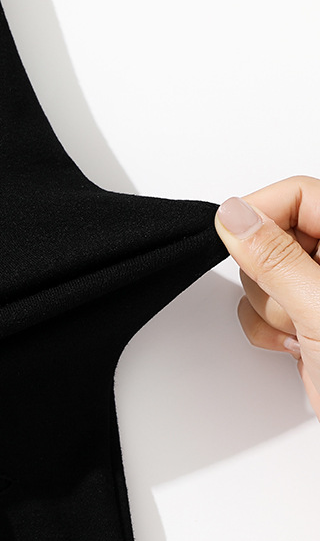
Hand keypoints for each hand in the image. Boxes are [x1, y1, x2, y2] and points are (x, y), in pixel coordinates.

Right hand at [215, 175, 319, 418]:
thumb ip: (275, 257)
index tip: (240, 243)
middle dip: (269, 278)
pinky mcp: (306, 319)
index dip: (261, 216)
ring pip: (262, 277)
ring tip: (306, 332)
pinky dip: (268, 331)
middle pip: (272, 236)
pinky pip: (261, 308)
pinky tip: (300, 345)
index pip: (297, 195)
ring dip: (271, 311)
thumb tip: (234, 215)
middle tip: (297, 304)